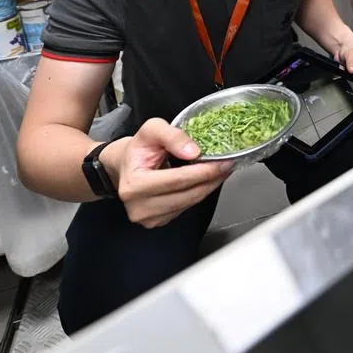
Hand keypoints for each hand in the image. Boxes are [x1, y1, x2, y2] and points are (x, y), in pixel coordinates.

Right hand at [99, 118, 232, 228]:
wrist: (124, 166)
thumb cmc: (137, 149)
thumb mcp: (152, 130)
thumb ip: (173, 136)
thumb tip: (194, 151)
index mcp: (135, 185)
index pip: (178, 180)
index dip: (204, 171)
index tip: (224, 162)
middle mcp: (139, 207)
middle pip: (188, 195)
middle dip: (211, 179)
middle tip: (228, 164)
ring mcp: (148, 218)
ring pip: (190, 203)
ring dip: (208, 187)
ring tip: (219, 171)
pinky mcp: (157, 222)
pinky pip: (186, 208)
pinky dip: (198, 193)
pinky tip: (204, 181)